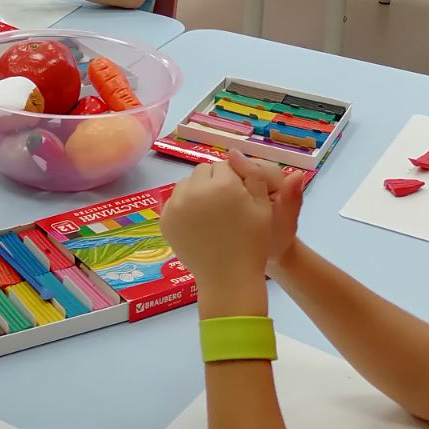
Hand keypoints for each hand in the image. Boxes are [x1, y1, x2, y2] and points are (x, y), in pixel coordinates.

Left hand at [162, 156, 303, 294]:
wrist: (229, 278)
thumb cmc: (252, 242)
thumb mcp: (263, 206)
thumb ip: (252, 174)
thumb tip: (233, 151)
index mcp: (222, 184)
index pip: (224, 165)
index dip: (233, 179)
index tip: (239, 196)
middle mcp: (195, 190)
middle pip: (202, 172)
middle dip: (213, 181)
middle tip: (225, 205)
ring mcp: (176, 205)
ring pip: (186, 184)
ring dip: (197, 192)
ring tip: (210, 214)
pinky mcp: (165, 220)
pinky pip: (174, 202)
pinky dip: (184, 207)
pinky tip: (197, 223)